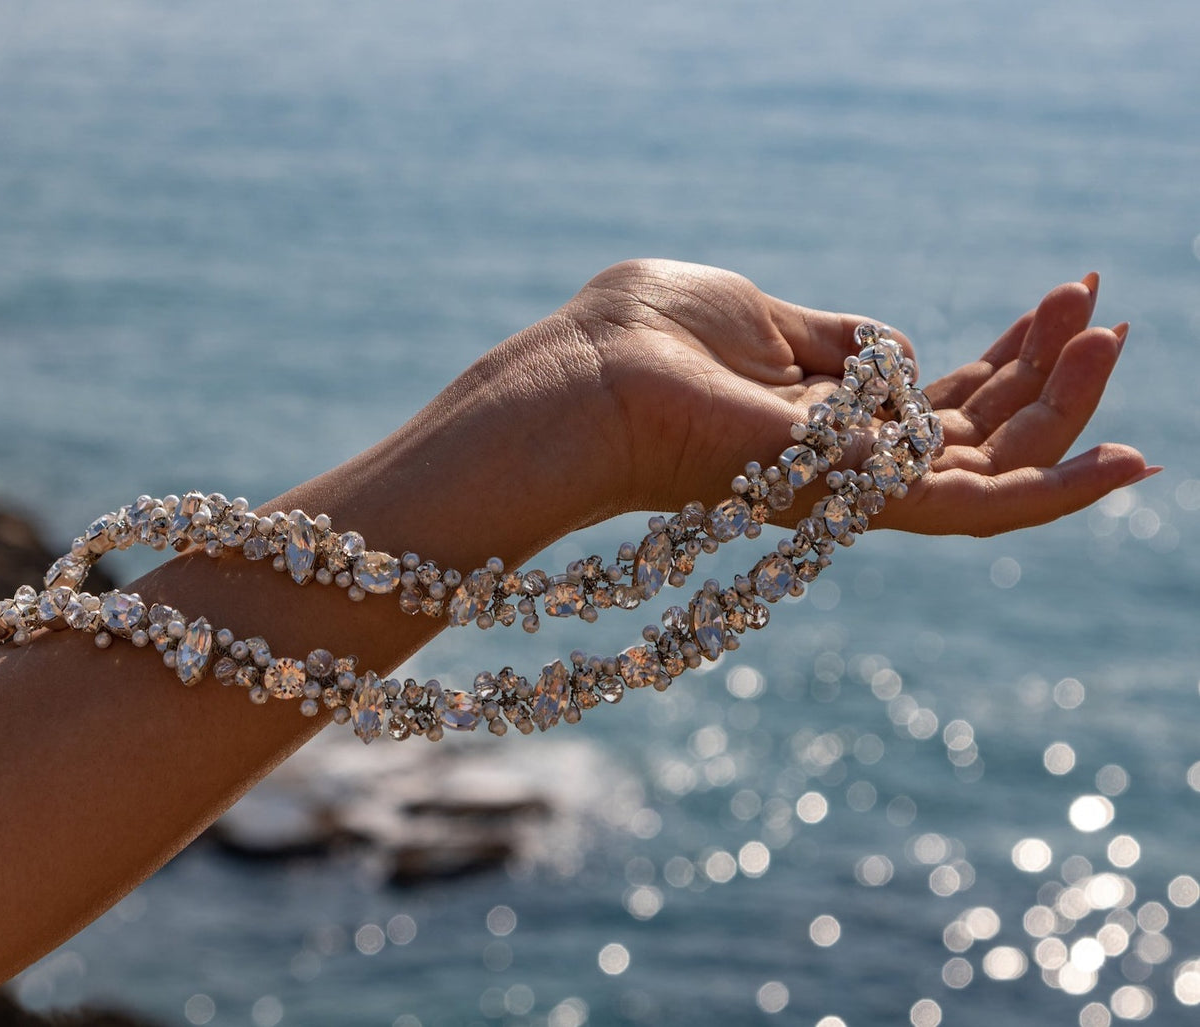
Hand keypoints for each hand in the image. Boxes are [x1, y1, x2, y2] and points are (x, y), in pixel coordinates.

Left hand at [541, 259, 1148, 534]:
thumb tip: (900, 354)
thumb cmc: (645, 337)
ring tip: (1115, 341)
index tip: (1062, 301)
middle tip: (1105, 312)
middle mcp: (839, 467)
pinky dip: (1057, 493)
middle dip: (1046, 376)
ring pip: (990, 470)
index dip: (1003, 359)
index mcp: (818, 418)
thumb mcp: (761, 316)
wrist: (588, 381)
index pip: (934, 400)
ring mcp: (846, 492)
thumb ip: (842, 342)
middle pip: (972, 435)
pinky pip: (976, 512)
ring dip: (1064, 411)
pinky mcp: (851, 502)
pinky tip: (1125, 464)